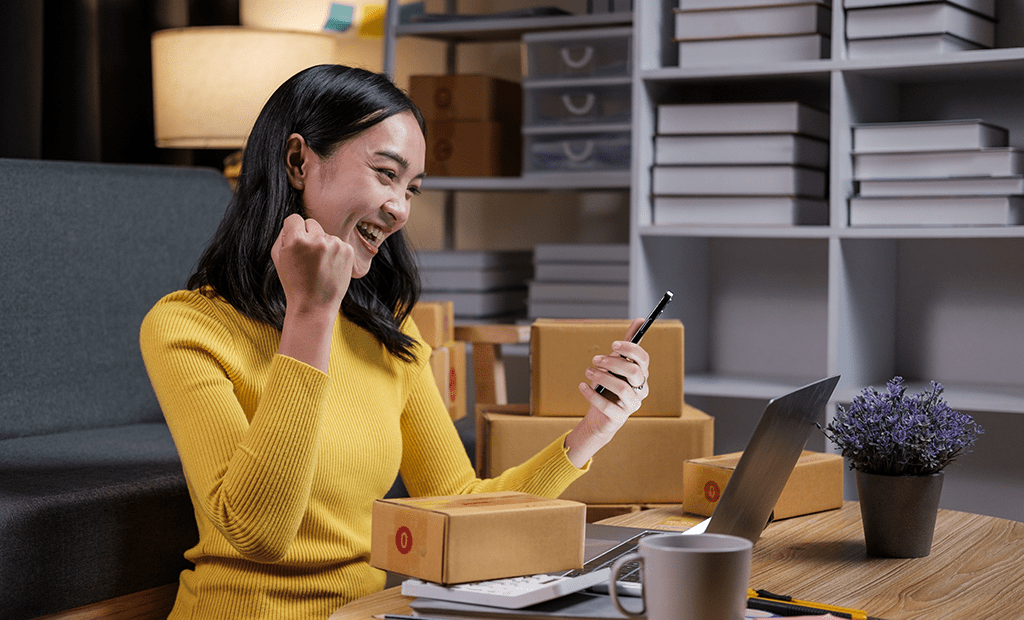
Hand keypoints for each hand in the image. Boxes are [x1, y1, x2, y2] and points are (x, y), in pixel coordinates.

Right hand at [271, 213, 352, 317]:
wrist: (315, 305)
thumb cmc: (294, 282)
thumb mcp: (279, 258)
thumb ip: (284, 236)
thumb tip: (294, 222)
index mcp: (296, 240)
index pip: (294, 219)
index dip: (292, 230)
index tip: (294, 241)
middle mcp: (317, 239)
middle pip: (311, 223)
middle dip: (308, 235)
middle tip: (307, 256)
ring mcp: (335, 244)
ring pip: (325, 234)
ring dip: (322, 245)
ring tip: (319, 266)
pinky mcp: (348, 250)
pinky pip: (338, 243)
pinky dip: (334, 252)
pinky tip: (329, 267)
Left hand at [564, 318, 650, 467]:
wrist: (599, 415)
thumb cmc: (609, 385)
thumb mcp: (615, 363)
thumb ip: (627, 343)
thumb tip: (640, 320)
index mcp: (641, 374)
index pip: (643, 359)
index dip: (630, 350)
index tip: (613, 344)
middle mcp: (641, 389)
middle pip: (634, 372)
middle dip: (613, 363)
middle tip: (595, 359)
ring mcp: (632, 405)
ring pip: (623, 389)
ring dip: (602, 377)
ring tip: (588, 372)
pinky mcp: (620, 418)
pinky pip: (608, 406)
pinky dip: (592, 395)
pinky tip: (582, 386)